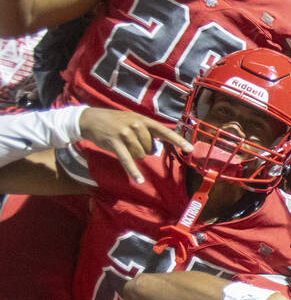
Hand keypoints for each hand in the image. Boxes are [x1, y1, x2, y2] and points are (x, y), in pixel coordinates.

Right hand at [78, 107, 192, 183]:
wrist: (91, 119)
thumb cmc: (116, 122)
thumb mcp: (134, 120)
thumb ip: (147, 132)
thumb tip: (156, 149)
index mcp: (144, 121)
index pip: (165, 132)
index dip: (178, 141)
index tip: (190, 149)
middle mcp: (137, 126)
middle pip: (151, 149)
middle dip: (143, 149)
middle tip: (131, 142)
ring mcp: (126, 134)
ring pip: (140, 155)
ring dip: (134, 155)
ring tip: (124, 145)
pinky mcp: (115, 144)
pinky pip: (128, 160)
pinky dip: (133, 171)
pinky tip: (139, 180)